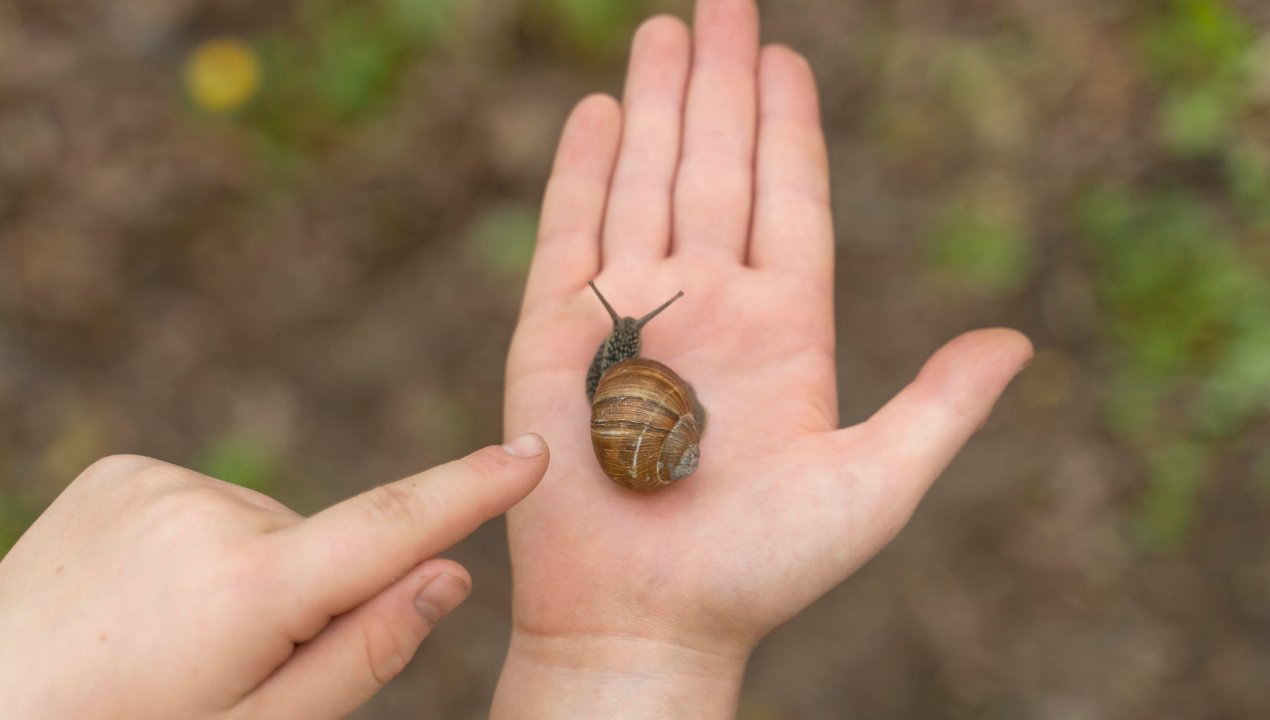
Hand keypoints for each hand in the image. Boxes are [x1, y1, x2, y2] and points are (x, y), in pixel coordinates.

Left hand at [0, 437, 547, 719]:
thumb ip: (361, 656)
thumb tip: (450, 575)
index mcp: (249, 589)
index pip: (392, 527)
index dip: (472, 491)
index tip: (534, 452)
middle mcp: (208, 512)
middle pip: (323, 546)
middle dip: (311, 598)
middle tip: (232, 669)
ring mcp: (157, 483)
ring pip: (265, 530)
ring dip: (251, 577)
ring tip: (173, 641)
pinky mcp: (122, 473)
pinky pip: (209, 507)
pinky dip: (204, 548)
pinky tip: (147, 600)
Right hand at [496, 0, 1032, 715]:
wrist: (648, 620)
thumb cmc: (761, 569)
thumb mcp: (874, 486)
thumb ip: (939, 406)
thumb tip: (1014, 343)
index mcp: (783, 328)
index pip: (786, 197)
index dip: (788, 124)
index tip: (786, 54)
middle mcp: (707, 303)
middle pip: (716, 167)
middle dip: (719, 83)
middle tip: (721, 0)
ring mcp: (631, 311)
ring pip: (645, 181)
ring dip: (654, 105)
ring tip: (663, 33)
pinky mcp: (559, 334)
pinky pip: (571, 233)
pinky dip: (582, 171)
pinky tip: (596, 112)